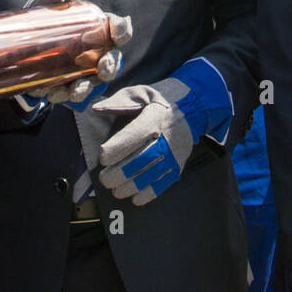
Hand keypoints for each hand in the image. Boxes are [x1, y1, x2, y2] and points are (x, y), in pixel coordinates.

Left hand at [20, 0, 130, 109]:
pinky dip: (61, 96)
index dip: (123, 30)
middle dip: (110, 66)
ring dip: (86, 88)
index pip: (118, 30)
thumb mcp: (45, 4)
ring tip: (75, 90)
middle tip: (103, 67)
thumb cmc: (40, 21)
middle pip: (112, 62)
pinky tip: (52, 94)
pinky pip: (67, 94)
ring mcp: (81, 71)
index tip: (119, 33)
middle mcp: (95, 52)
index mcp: (97, 29)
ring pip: (92, 83)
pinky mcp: (64, 84)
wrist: (15, 43)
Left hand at [93, 57, 230, 204]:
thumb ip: (118, 101)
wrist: (195, 106)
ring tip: (116, 190)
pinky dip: (149, 193)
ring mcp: (174, 153)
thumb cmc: (161, 100)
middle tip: (105, 179)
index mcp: (154, 117)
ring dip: (131, 186)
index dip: (116, 148)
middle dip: (120, 173)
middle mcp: (166, 137)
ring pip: (151, 174)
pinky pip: (164, 183)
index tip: (103, 157)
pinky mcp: (179, 164)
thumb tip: (96, 107)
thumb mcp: (141, 93)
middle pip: (141, 159)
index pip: (134, 135)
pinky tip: (135, 198)